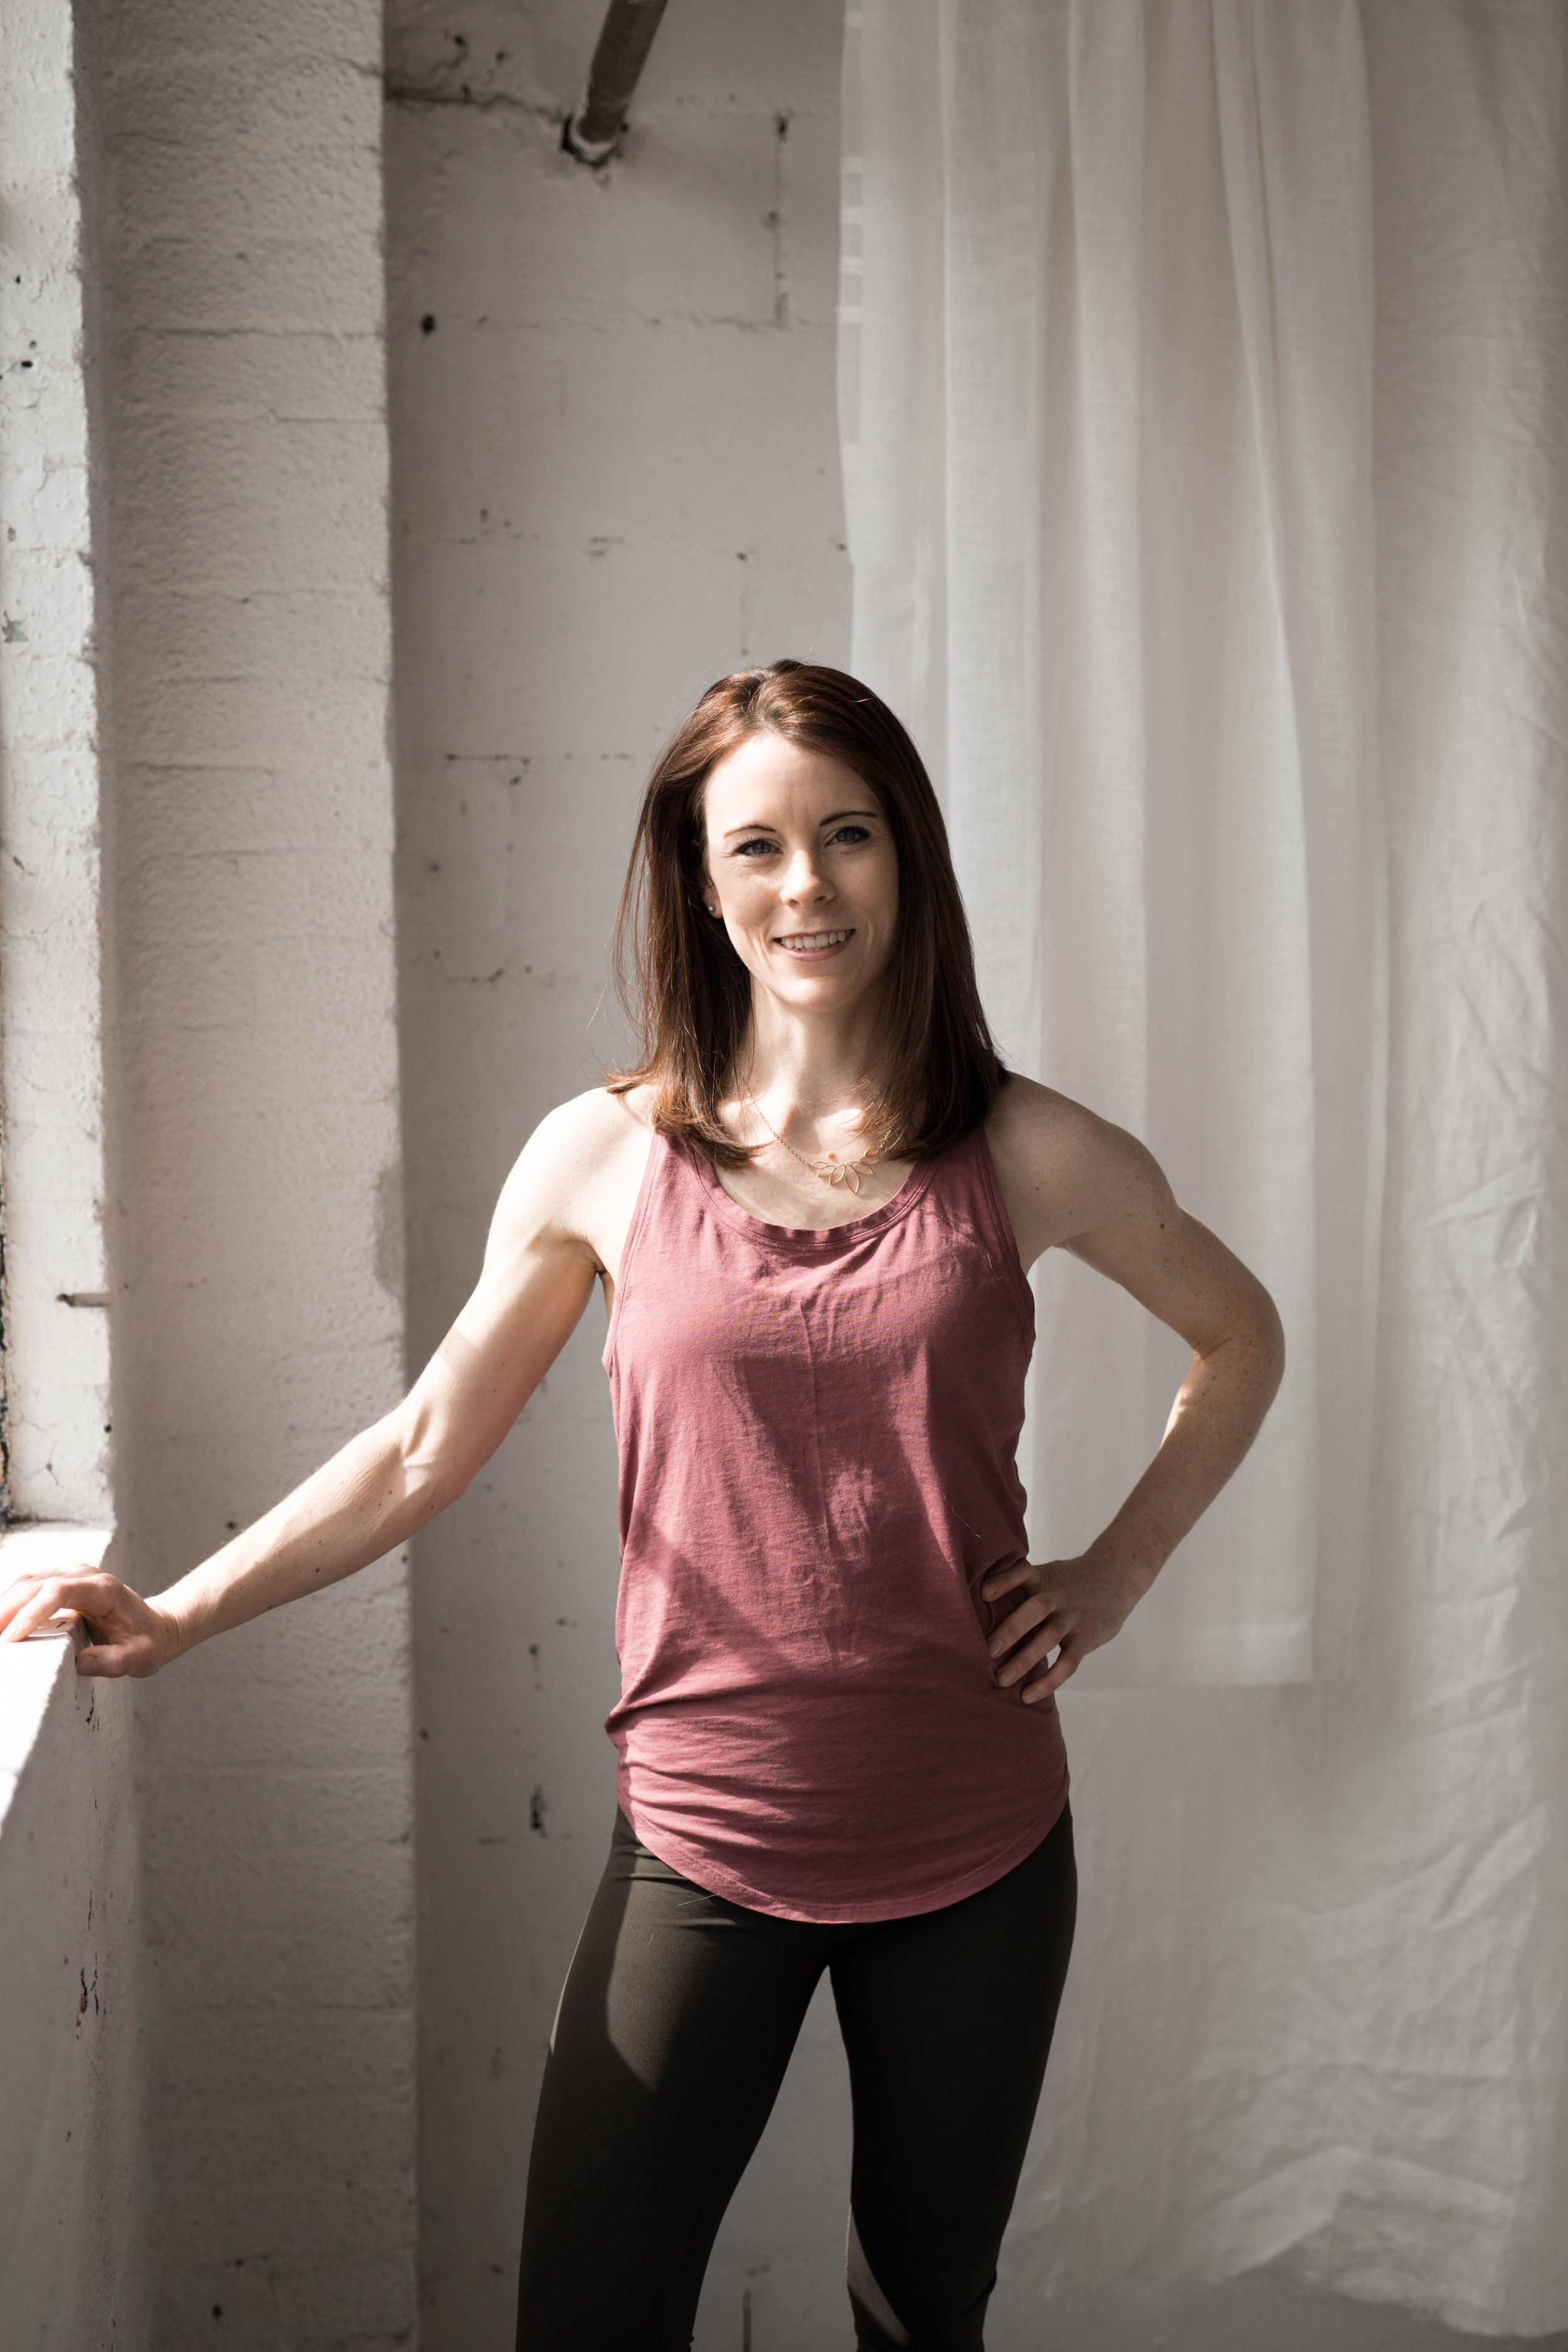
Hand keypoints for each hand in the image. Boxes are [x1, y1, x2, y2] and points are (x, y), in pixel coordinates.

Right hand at [0, 1567, 182, 1677]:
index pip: (59, 1592)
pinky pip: (27, 1586)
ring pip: (25, 1582)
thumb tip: (83, 1663)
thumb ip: (114, 1662)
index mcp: (103, 1590)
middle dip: (6, 1611)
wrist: (155, 1625)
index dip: (31, 1613)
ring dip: (3, 1606)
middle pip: (34, 1584)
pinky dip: (9, 1603)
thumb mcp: (139, 1658)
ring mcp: (70, 1573)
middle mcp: (84, 1574)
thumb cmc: (146, 1642)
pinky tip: (1, 1624)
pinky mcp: (60, 1580)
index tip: (11, 1639)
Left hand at [981, 1552, 1141, 1701]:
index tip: (983, 1592)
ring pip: (1049, 1638)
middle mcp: (1057, 1595)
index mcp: (1043, 1577)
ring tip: (1001, 1680)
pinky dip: (1048, 1681)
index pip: (1022, 1572)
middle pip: (1034, 1610)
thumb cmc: (1069, 1580)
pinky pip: (1067, 1662)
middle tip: (986, 1651)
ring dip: (1024, 1660)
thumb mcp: (1048, 1573)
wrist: (1116, 1579)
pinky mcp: (1086, 1638)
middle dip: (1010, 1630)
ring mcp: (1073, 1617)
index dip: (1003, 1581)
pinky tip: (1028, 1695)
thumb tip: (975, 1600)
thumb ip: (1021, 1585)